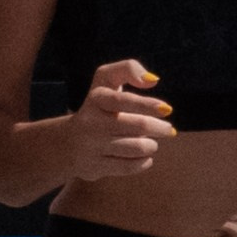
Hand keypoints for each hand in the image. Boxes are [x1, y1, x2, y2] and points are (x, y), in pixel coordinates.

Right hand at [65, 57, 176, 184]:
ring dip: (151, 145)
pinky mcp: (94, 166)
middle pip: (138, 126)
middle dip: (160, 128)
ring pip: (137, 147)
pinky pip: (129, 166)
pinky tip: (144, 157)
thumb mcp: (106, 81)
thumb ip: (128, 69)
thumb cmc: (99, 106)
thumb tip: (152, 80)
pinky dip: (143, 162)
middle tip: (168, 130)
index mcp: (97, 98)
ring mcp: (92, 145)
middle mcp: (91, 121)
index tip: (167, 109)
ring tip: (152, 143)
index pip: (124, 100)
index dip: (148, 104)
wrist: (68, 143)